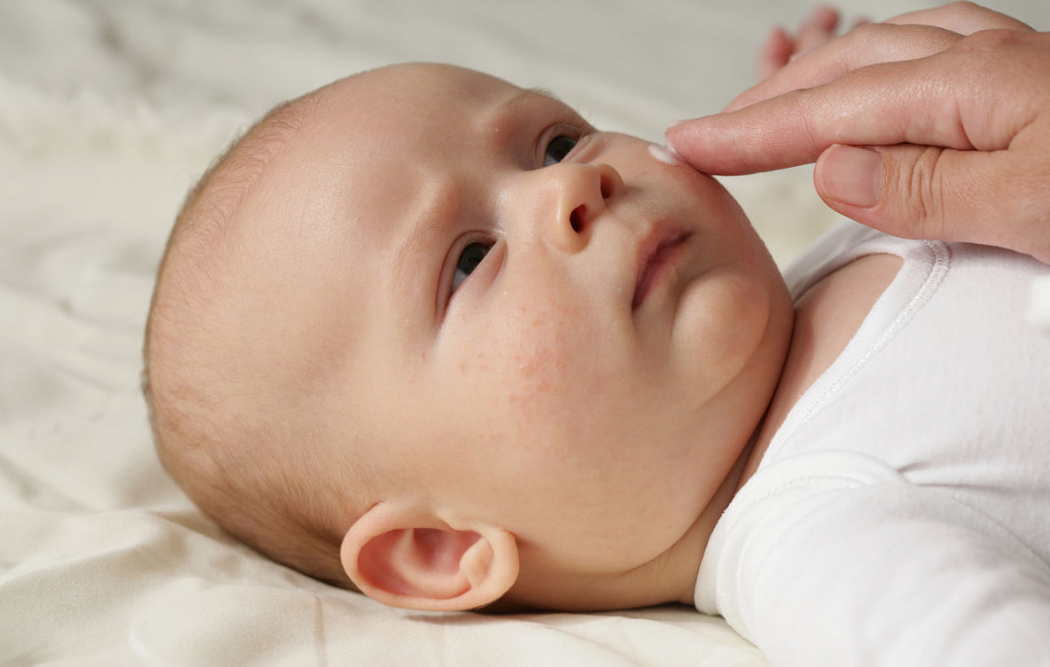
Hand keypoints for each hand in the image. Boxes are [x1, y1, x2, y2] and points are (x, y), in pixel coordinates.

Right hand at [666, 3, 1049, 262]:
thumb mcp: (1033, 208)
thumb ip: (928, 189)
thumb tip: (832, 170)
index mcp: (977, 84)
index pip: (833, 110)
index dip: (752, 132)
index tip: (688, 145)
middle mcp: (987, 60)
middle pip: (847, 67)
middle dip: (769, 101)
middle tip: (711, 136)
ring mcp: (1012, 65)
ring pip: (885, 51)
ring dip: (816, 80)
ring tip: (772, 111)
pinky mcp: (1030, 86)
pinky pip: (927, 51)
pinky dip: (872, 68)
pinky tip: (871, 81)